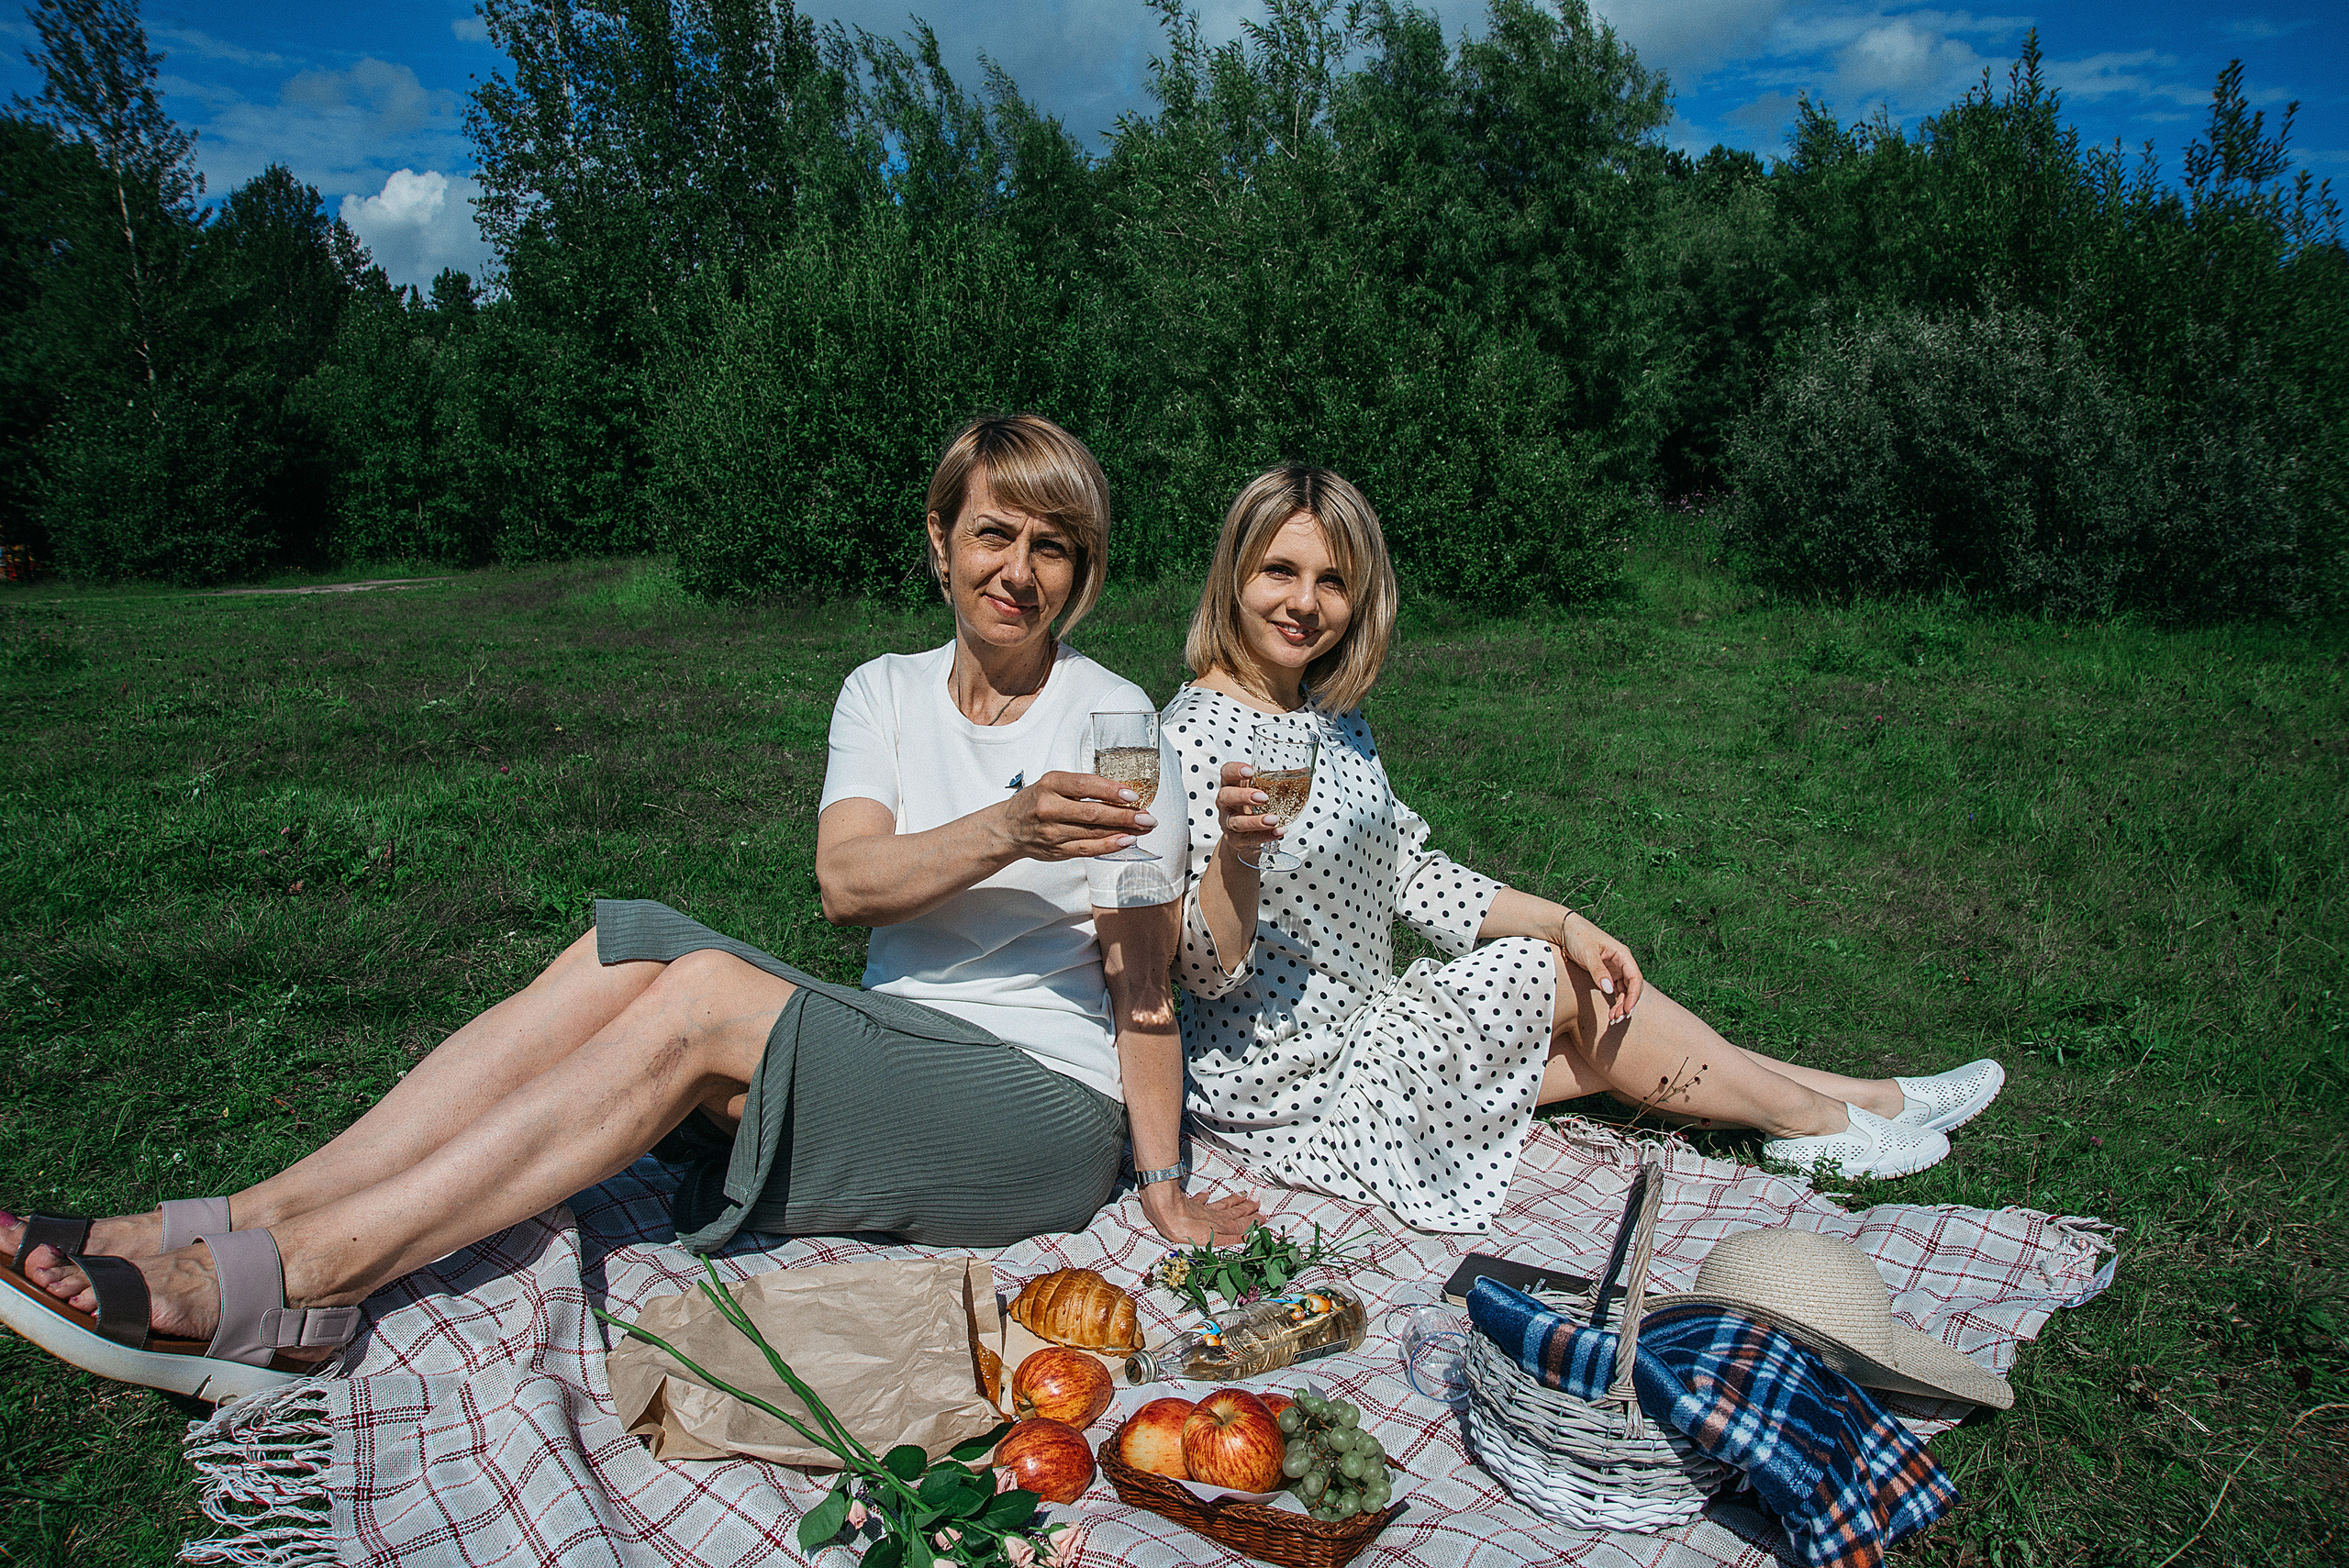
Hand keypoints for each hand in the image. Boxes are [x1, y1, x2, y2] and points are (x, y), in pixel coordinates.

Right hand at [998, 770, 1155, 860]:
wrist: (1007, 828)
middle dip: (1125, 815)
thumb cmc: (1035, 802)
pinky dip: (1110, 846)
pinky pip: (1088, 849)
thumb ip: (1081, 787)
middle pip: (1093, 812)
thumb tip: (1121, 793)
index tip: (1133, 795)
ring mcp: (1052, 832)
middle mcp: (1049, 808)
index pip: (1085, 786)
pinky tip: (1126, 841)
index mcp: (1049, 785)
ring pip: (1093, 832)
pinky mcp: (1057, 850)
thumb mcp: (1052, 784)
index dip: (1111, 790)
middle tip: (1147, 816)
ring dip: (1123, 831)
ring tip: (1144, 828)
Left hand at [1138, 1178, 1262, 1246]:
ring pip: (1221, 1205)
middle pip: (1233, 1212)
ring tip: (1242, 1196)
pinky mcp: (1188, 1205)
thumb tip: (1247, 1239)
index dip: (1252, 1222)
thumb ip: (1229, 1240)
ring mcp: (1201, 1210)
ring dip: (1233, 1201)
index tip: (1263, 1217)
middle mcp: (1213, 1217)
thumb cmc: (1184, 1228)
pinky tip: (1207, 1192)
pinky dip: (1205, 1196)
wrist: (1165, 1211)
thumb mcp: (1211, 1240)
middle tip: (1257, 1202)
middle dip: (1246, 1209)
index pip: (1240, 1224)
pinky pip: (1200, 1200)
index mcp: (1219, 1226)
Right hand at [1212, 760, 1281, 866]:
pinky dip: (1264, 836)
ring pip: (1236, 822)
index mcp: (1231, 785)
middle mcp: (1226, 803)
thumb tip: (1302, 772)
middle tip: (1263, 797)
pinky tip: (1277, 831)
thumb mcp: (1259, 790)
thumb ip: (1275, 780)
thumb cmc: (1251, 806)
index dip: (1235, 770)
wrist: (1243, 835)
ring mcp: (1228, 822)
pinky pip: (1248, 839)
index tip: (1250, 771)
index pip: (1226, 772)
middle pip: (1226, 796)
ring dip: (1256, 821)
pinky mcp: (1235, 840)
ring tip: (1273, 819)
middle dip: (1244, 796)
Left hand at [1559, 911, 1644, 1025]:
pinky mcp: (1606, 975)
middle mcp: (1622, 963)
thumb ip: (1598, 970)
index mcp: (1622, 955)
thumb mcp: (1587, 953)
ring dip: (1621, 1005)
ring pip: (1624, 991)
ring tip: (1613, 1019)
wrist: (1565, 930)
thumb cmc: (1578, 936)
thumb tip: (1610, 989)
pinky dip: (1614, 1002)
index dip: (1633, 995)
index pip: (1635, 977)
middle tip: (1618, 1019)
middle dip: (1628, 1004)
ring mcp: (1615, 969)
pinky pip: (1615, 991)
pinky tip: (1610, 1013)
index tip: (1627, 1010)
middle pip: (1632, 987)